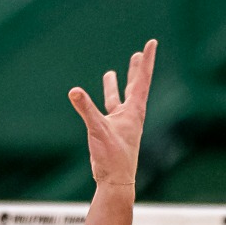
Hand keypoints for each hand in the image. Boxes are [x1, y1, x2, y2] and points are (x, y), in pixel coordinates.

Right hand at [69, 40, 157, 188]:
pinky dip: (104, 101)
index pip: (142, 80)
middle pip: (136, 86)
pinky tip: (99, 97)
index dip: (147, 61)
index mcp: (134, 112)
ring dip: (118, 84)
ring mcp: (122, 124)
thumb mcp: (98, 130)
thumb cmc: (112, 158)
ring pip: (120, 98)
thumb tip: (74, 91)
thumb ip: (86, 109)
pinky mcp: (112, 132)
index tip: (152, 43)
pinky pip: (108, 110)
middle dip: (137, 69)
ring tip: (113, 71)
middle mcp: (131, 115)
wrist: (115, 181)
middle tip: (140, 53)